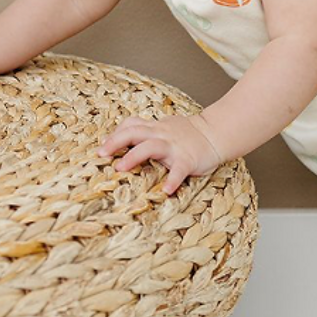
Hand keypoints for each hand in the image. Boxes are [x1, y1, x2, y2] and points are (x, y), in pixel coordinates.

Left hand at [97, 113, 221, 195]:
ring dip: (133, 156)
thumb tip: (123, 139)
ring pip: (150, 146)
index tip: (102, 146)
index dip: (115, 134)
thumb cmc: (188, 134)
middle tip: (101, 154)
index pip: (131, 125)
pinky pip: (178, 170)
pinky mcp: (187, 159)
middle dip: (115, 142)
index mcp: (155, 128)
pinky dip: (172, 180)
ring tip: (120, 168)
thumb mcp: (165, 127)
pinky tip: (166, 191)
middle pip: (134, 132)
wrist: (216, 133)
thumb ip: (147, 132)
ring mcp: (174, 146)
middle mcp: (162, 134)